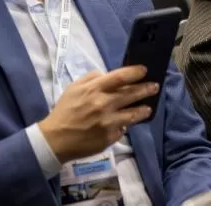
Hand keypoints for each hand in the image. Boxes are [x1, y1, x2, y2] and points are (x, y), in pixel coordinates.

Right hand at [38, 67, 155, 162]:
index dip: (135, 72)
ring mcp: (108, 122)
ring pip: (133, 114)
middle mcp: (104, 104)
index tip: (144, 70)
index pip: (120, 77)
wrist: (56, 139)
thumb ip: (91, 78)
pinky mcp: (110, 137)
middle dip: (146, 89)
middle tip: (154, 87)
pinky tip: (126, 123)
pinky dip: (124, 125)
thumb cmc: (65, 110)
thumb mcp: (74, 88)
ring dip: (143, 110)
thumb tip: (107, 75)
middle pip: (131, 94)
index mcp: (94, 89)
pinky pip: (122, 129)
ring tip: (148, 108)